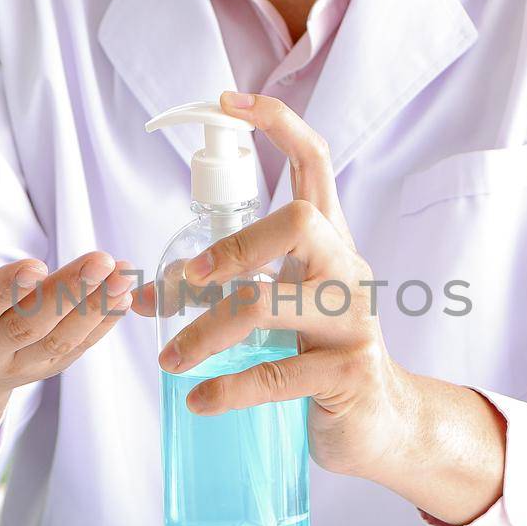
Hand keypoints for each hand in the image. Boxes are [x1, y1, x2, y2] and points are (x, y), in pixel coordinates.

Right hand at [0, 210, 134, 442]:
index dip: (3, 292)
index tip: (33, 264)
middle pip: (26, 327)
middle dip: (66, 294)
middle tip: (99, 260)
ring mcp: (15, 368)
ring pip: (58, 341)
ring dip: (95, 308)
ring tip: (122, 273)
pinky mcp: (45, 368)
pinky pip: (77, 349)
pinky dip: (104, 322)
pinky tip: (125, 292)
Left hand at [133, 92, 507, 525]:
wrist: (385, 424)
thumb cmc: (320, 356)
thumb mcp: (277, 313)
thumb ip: (219, 293)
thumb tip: (141, 293)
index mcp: (331, 244)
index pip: (316, 162)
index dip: (276, 124)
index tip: (226, 101)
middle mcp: (348, 272)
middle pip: (300, 222)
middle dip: (235, 246)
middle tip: (188, 281)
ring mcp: (354, 323)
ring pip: (272, 305)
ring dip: (208, 330)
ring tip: (170, 359)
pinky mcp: (349, 376)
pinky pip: (277, 375)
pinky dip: (228, 388)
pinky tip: (200, 400)